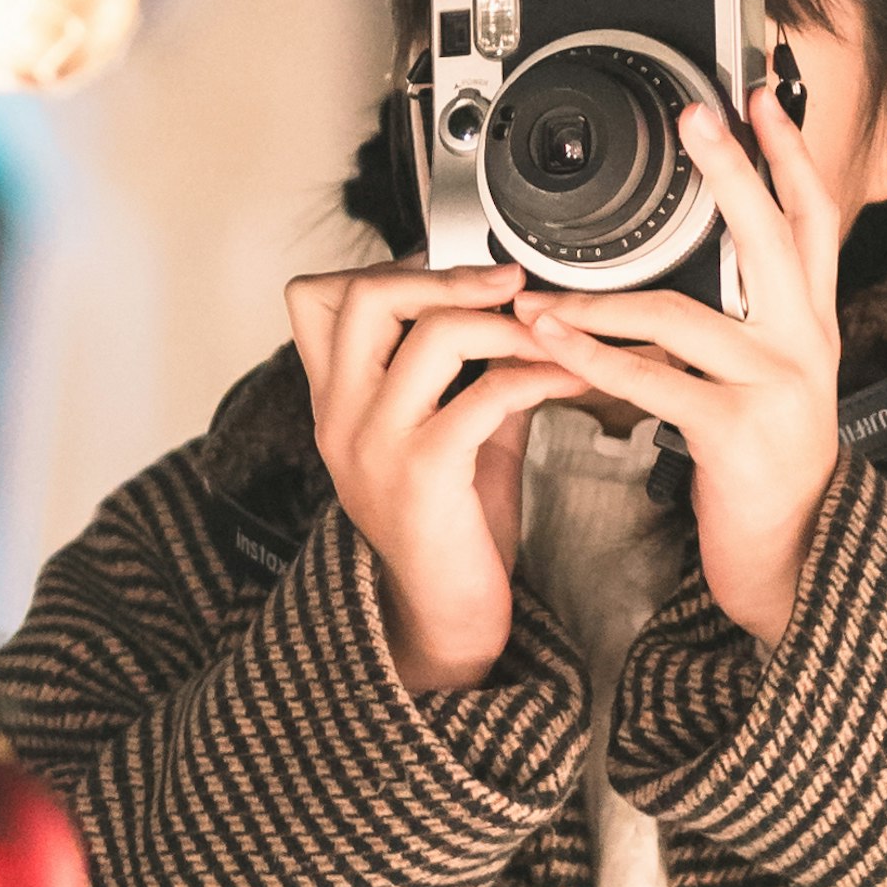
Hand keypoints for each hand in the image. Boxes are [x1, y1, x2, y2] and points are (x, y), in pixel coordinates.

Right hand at [286, 259, 575, 697]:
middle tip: (508, 283)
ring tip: (552, 332)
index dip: (384, 267)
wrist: (444, 619)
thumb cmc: (449, 526)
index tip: (448, 273)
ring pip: (433, 334)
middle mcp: (340, 416)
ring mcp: (376, 444)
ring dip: (507, 322)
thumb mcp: (445, 432)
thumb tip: (516, 308)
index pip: (315, 297)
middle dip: (446, 274)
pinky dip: (539, 373)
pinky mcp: (424, 474)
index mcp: (336, 400)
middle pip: (366, 295)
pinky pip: (486, 393)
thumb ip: (463, 371)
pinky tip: (572, 380)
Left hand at [513, 76, 843, 644]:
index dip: (790, 157)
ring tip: (541, 294)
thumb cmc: (767, 471)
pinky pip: (653, 382)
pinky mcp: (738, 433)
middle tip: (693, 117)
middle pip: (772, 236)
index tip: (762, 100)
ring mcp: (777, 386)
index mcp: (810, 324)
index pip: (814, 220)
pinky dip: (591, 359)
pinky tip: (549, 342)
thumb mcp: (774, 382)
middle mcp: (805, 344)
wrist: (796, 561)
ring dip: (599, 300)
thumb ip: (749, 321)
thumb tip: (702, 262)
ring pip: (682, 315)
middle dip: (731, 170)